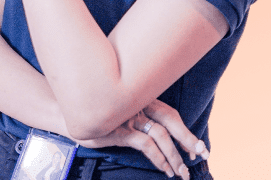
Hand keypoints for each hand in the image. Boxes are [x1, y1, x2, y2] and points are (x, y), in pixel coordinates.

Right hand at [76, 100, 208, 179]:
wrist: (69, 111)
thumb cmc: (98, 113)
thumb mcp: (121, 113)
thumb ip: (138, 117)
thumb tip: (160, 135)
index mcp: (141, 99)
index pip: (170, 113)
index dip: (185, 130)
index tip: (197, 147)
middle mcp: (137, 104)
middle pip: (170, 120)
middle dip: (188, 139)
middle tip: (201, 155)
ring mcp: (128, 116)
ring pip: (160, 135)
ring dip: (173, 156)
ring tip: (181, 172)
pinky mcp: (119, 129)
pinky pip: (144, 143)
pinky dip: (157, 157)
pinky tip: (163, 168)